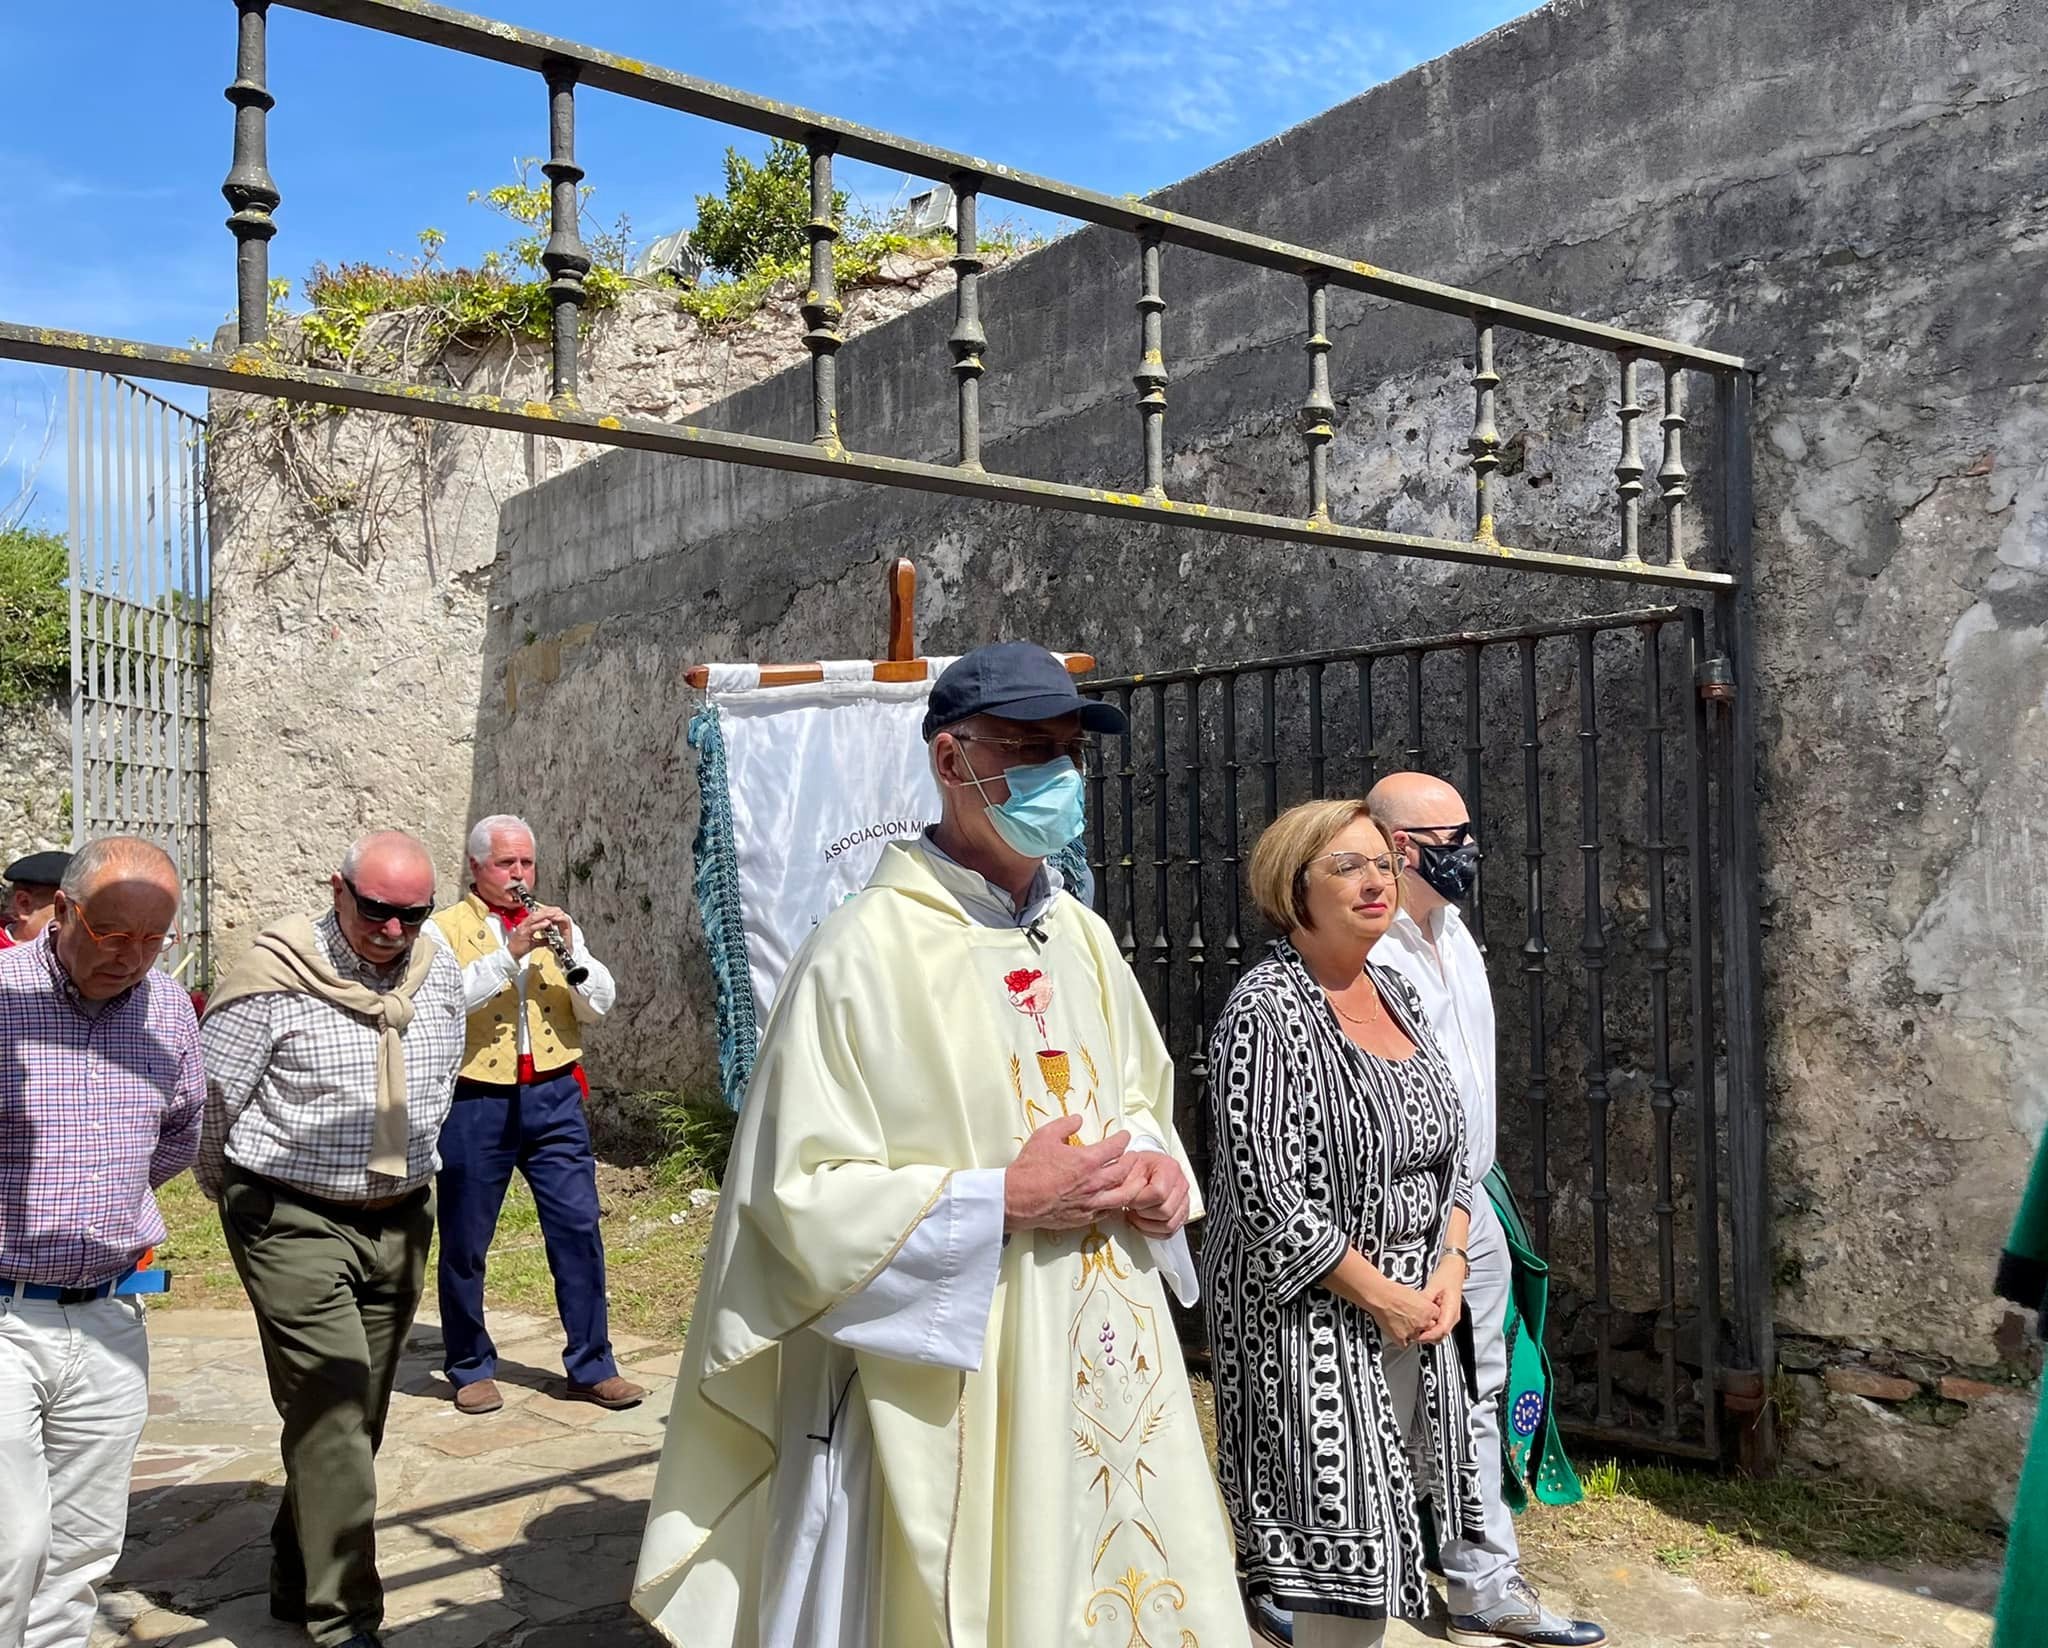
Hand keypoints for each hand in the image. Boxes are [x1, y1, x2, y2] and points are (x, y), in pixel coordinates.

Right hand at [505, 904, 570, 958]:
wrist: (511, 954)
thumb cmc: (520, 948)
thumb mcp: (533, 943)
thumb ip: (542, 940)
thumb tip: (550, 940)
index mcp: (526, 924)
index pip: (536, 914)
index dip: (546, 911)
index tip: (555, 911)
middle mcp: (524, 924)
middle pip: (536, 913)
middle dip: (547, 911)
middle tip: (557, 910)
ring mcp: (523, 928)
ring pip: (534, 918)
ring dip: (545, 915)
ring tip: (554, 914)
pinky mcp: (523, 933)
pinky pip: (532, 927)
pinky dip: (540, 924)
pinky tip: (547, 922)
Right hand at [1004, 1116, 1131, 1232]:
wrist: (1017, 1199)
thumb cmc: (1029, 1168)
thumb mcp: (1044, 1136)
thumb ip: (1064, 1125)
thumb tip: (1077, 1119)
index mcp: (1087, 1160)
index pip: (1115, 1147)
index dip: (1123, 1139)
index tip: (1124, 1136)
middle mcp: (1094, 1182)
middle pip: (1124, 1171)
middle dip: (1132, 1161)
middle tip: (1133, 1156)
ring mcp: (1091, 1202)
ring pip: (1122, 1195)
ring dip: (1132, 1185)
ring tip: (1135, 1179)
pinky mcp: (1084, 1217)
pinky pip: (1107, 1212)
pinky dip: (1115, 1204)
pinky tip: (1115, 1199)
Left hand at [1107, 1149, 1191, 1238]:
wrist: (1142, 1169)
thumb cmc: (1135, 1167)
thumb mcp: (1126, 1166)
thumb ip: (1124, 1183)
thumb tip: (1118, 1198)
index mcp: (1169, 1168)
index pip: (1159, 1192)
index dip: (1140, 1201)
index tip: (1129, 1199)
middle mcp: (1180, 1184)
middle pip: (1165, 1211)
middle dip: (1143, 1213)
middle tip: (1132, 1207)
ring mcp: (1183, 1200)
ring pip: (1169, 1225)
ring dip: (1147, 1224)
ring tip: (1136, 1214)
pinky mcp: (1181, 1214)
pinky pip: (1170, 1231)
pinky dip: (1153, 1231)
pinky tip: (1142, 1221)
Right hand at [1361, 1277, 1440, 1348]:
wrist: (1379, 1296)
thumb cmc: (1392, 1291)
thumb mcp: (1414, 1294)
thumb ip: (1422, 1304)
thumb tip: (1421, 1307)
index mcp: (1429, 1310)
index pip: (1436, 1318)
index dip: (1429, 1316)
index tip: (1424, 1316)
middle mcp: (1423, 1322)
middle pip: (1429, 1329)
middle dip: (1423, 1326)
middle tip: (1412, 1319)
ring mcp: (1413, 1331)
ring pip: (1417, 1337)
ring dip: (1412, 1333)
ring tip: (1402, 1324)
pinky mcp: (1401, 1338)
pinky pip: (1404, 1344)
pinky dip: (1401, 1340)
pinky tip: (1397, 1331)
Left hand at [1416, 1253, 1467, 1345]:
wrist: (1453, 1270)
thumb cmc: (1446, 1276)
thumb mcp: (1433, 1287)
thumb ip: (1425, 1299)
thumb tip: (1414, 1308)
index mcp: (1451, 1311)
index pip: (1442, 1330)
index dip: (1429, 1335)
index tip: (1417, 1336)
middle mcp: (1452, 1317)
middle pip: (1440, 1335)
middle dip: (1426, 1337)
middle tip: (1412, 1335)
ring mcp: (1450, 1317)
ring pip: (1439, 1332)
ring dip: (1427, 1333)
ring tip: (1414, 1330)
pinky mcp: (1445, 1315)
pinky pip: (1438, 1326)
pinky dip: (1429, 1328)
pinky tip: (1420, 1323)